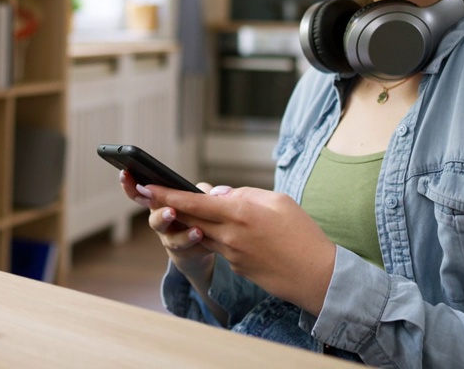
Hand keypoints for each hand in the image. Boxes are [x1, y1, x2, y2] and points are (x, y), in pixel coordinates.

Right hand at [119, 170, 214, 276]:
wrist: (201, 245)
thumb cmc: (196, 213)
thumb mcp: (199, 197)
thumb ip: (203, 192)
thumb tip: (214, 193)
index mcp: (159, 204)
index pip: (140, 194)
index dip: (130, 185)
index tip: (125, 173)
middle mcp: (161, 223)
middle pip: (155, 220)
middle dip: (161, 216)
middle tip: (171, 211)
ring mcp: (171, 240)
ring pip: (174, 240)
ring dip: (184, 236)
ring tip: (197, 231)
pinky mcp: (186, 253)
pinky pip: (191, 250)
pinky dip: (200, 244)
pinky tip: (206, 238)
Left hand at [146, 184, 335, 314]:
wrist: (316, 276)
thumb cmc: (302, 233)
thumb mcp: (278, 200)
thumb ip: (244, 194)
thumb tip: (218, 194)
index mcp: (240, 212)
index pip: (194, 202)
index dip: (167, 195)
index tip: (147, 187)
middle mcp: (229, 235)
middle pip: (189, 219)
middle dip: (167, 207)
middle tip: (148, 194)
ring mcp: (231, 254)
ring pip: (201, 233)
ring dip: (188, 221)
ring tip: (178, 207)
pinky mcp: (236, 266)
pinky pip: (218, 245)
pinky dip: (213, 234)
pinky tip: (220, 226)